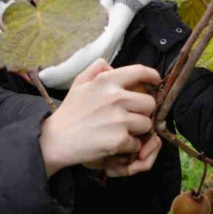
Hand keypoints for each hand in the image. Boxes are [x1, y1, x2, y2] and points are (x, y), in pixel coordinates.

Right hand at [39, 59, 160, 176]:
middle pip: (149, 103)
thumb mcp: (79, 83)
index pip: (140, 72)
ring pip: (146, 124)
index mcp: (106, 81)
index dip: (152, 76)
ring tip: (120, 131)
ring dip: (137, 130)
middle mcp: (115, 97)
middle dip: (143, 111)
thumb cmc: (69, 112)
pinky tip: (113, 143)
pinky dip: (128, 146)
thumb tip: (112, 67)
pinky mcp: (119, 139)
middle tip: (130, 116)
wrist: (56, 139)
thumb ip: (96, 69)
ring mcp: (119, 119)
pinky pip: (137, 142)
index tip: (155, 81)